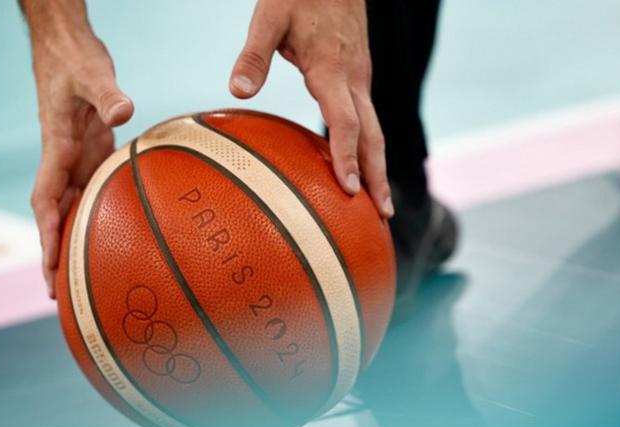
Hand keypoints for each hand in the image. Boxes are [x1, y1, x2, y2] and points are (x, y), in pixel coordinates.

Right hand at [28, 32, 132, 297]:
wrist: (68, 48)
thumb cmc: (74, 59)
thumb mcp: (91, 73)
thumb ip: (107, 93)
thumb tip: (123, 111)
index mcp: (56, 148)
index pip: (45, 198)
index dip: (48, 233)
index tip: (49, 264)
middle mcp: (62, 161)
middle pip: (54, 216)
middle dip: (52, 254)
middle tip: (57, 295)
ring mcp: (76, 160)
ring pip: (70, 210)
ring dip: (71, 245)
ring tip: (77, 284)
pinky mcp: (90, 155)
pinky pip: (90, 195)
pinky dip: (93, 221)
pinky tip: (105, 241)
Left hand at [230, 0, 393, 217]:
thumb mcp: (269, 17)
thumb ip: (254, 55)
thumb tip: (238, 92)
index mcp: (331, 69)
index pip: (344, 122)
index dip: (347, 157)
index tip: (348, 190)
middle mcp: (354, 79)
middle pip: (373, 136)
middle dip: (377, 176)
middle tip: (382, 215)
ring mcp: (361, 80)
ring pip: (376, 130)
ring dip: (378, 167)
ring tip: (380, 203)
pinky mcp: (359, 79)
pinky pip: (368, 120)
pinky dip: (370, 149)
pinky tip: (363, 167)